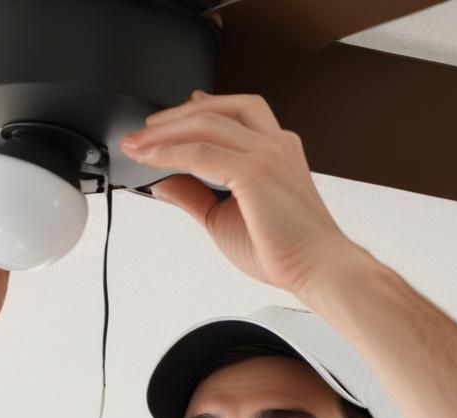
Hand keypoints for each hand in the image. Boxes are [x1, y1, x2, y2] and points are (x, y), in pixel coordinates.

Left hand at [121, 91, 358, 297]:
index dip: (195, 110)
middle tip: (141, 134)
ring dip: (164, 133)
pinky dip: (170, 153)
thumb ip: (196, 196)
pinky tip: (151, 160)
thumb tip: (165, 183)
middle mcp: (274, 144)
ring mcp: (267, 153)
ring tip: (138, 145)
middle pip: (215, 110)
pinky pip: (201, 152)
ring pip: (205, 124)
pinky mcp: (254, 171)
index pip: (232, 113)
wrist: (318, 269)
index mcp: (277, 150)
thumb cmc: (287, 251)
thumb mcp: (226, 218)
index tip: (166, 121)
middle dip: (172, 119)